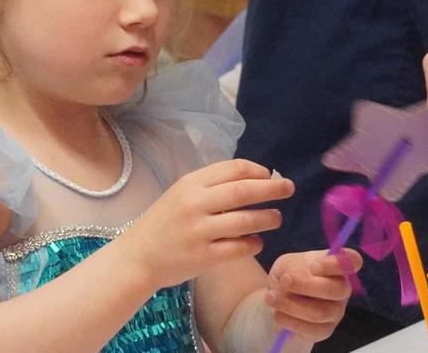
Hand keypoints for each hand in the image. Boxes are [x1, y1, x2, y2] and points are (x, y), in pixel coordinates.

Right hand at [121, 159, 293, 289]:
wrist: (138, 257)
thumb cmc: (165, 223)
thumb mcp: (181, 193)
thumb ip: (212, 186)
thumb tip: (256, 179)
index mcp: (191, 183)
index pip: (233, 169)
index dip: (258, 171)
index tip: (270, 176)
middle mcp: (195, 204)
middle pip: (243, 190)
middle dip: (272, 189)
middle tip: (289, 189)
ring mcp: (199, 231)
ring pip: (246, 221)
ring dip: (268, 218)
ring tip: (276, 219)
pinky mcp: (203, 257)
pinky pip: (239, 248)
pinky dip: (254, 243)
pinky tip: (257, 242)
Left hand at [266, 249, 362, 341]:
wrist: (280, 299)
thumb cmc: (289, 275)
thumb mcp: (286, 264)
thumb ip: (289, 266)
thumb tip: (284, 271)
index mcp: (336, 266)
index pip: (352, 261)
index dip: (337, 263)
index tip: (313, 265)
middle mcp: (342, 289)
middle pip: (337, 290)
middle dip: (306, 285)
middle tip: (285, 280)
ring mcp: (336, 311)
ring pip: (320, 312)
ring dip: (291, 305)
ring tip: (271, 297)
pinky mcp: (325, 330)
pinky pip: (311, 330)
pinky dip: (290, 321)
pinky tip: (277, 313)